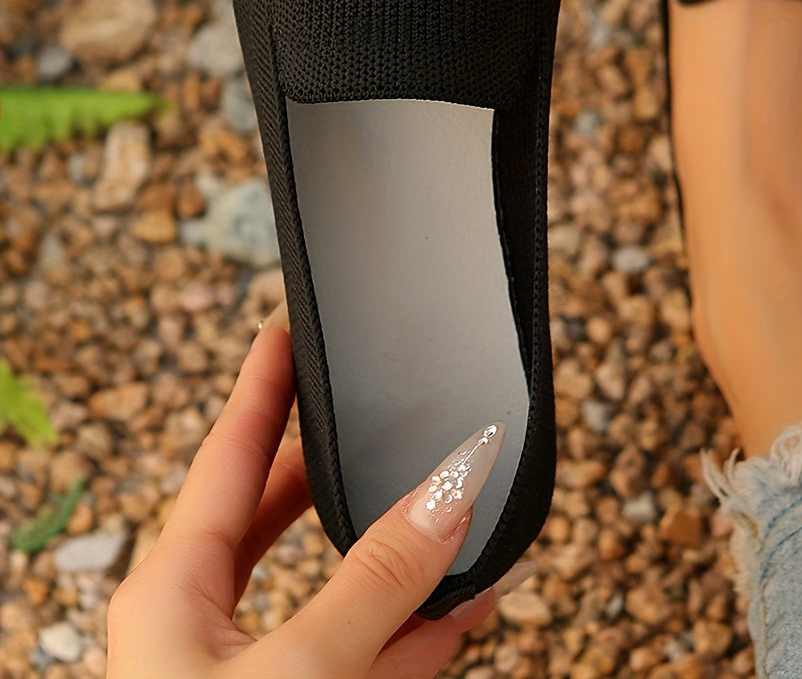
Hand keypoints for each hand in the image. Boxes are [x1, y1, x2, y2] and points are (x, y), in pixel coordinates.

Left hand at [107, 309, 502, 677]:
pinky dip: (410, 628)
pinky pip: (356, 652)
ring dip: (395, 558)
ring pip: (328, 589)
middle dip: (333, 465)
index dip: (261, 383)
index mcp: (172, 594)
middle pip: (274, 512)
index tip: (282, 325)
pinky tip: (460, 606)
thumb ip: (378, 581)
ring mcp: (240, 674)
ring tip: (452, 514)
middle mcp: (197, 627)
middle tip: (366, 406)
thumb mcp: (299, 671)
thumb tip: (454, 487)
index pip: (226, 455)